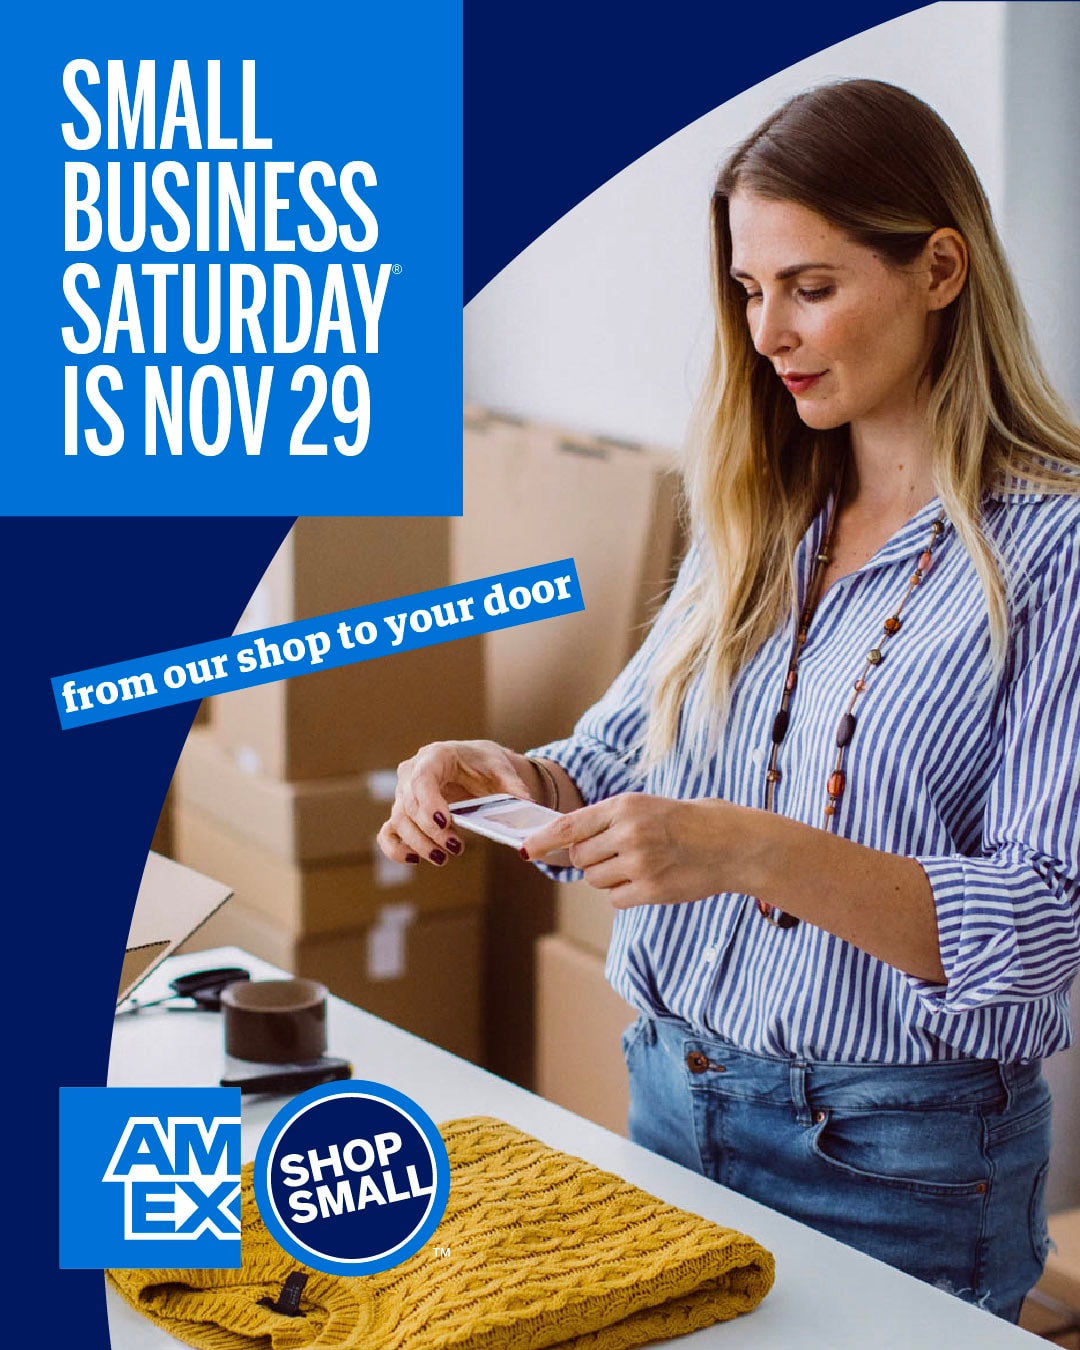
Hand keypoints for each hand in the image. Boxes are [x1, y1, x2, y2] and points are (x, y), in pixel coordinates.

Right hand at [378, 739, 536, 867]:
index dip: (429, 802)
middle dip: (431, 832)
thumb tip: (527, 804)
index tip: (445, 823)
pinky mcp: (403, 813)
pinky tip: (413, 859)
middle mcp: (412, 773)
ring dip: (419, 843)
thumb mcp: (502, 769)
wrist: (476, 763)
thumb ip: (513, 786)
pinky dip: (395, 848)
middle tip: (456, 848)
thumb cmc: (486, 762)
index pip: (422, 779)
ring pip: (399, 822)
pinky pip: (388, 832)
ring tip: (443, 858)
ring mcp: (403, 794)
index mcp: (435, 756)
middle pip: (410, 806)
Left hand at [522, 794, 743, 906]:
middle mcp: (627, 832)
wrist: (732, 842)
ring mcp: (639, 863)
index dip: (544, 841)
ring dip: (609, 877)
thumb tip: (568, 845)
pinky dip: (626, 893)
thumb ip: (608, 822)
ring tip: (639, 864)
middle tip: (619, 853)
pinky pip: (616, 899)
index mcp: (624, 806)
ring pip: (596, 879)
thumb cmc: (687, 822)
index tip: (526, 850)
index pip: (570, 826)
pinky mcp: (651, 889)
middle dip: (591, 859)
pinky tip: (649, 880)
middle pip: (581, 857)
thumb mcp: (646, 807)